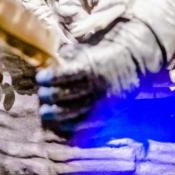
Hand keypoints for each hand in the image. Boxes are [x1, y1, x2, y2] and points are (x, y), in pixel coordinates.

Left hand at [36, 19, 160, 134]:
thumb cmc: (105, 54)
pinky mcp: (108, 112)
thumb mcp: (88, 49)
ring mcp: (102, 101)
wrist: (135, 63)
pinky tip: (62, 123)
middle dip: (49, 95)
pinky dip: (73, 125)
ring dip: (56, 113)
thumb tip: (49, 62)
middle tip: (42, 94)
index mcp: (91, 67)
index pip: (64, 75)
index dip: (49, 78)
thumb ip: (69, 55)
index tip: (40, 77)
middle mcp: (96, 85)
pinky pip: (88, 123)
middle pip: (65, 95)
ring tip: (45, 111)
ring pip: (74, 111)